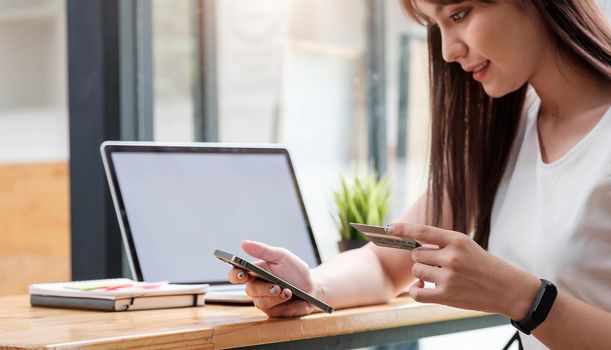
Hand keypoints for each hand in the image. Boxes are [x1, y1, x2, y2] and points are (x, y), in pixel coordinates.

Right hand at [227, 240, 318, 316]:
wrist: (311, 286)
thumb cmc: (294, 270)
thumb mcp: (281, 256)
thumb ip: (263, 251)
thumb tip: (244, 243)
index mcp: (253, 272)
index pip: (236, 274)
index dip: (235, 275)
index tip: (243, 274)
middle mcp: (256, 288)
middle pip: (250, 290)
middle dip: (264, 288)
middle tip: (277, 286)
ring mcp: (264, 301)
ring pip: (263, 302)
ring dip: (277, 298)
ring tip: (289, 292)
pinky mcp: (274, 313)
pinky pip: (277, 312)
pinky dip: (290, 307)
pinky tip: (299, 302)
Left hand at [388, 223, 539, 319]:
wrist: (509, 289)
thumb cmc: (485, 266)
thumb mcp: (467, 246)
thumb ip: (442, 244)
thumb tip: (413, 247)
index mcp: (457, 240)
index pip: (422, 231)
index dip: (403, 229)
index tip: (389, 228)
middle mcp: (451, 256)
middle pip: (416, 254)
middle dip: (422, 258)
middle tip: (437, 264)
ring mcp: (448, 276)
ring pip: (416, 270)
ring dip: (422, 274)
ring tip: (439, 276)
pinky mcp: (447, 295)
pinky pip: (417, 292)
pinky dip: (416, 290)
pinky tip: (423, 288)